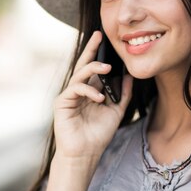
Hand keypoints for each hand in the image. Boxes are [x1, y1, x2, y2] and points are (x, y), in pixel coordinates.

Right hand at [53, 30, 132, 160]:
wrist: (85, 154)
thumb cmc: (97, 135)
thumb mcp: (116, 112)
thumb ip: (122, 94)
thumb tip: (129, 76)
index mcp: (90, 91)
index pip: (94, 68)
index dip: (98, 53)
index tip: (104, 38)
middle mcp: (78, 90)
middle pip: (84, 65)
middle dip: (91, 49)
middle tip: (99, 36)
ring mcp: (69, 96)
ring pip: (80, 74)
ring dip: (93, 68)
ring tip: (107, 68)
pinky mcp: (62, 103)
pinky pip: (75, 89)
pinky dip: (89, 90)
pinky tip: (99, 97)